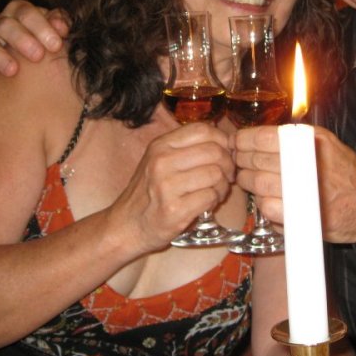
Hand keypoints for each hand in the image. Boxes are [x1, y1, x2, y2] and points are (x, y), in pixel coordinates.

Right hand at [0, 0, 69, 95]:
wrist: (42, 67)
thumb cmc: (51, 43)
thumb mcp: (57, 31)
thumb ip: (60, 24)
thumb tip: (61, 26)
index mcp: (20, 13)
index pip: (24, 12)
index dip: (40, 26)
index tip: (56, 44)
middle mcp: (1, 26)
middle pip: (4, 25)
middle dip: (21, 39)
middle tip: (38, 56)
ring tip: (13, 71)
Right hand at [112, 122, 234, 249]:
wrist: (126, 226)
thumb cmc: (148, 192)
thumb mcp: (158, 160)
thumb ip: (186, 148)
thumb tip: (226, 140)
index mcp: (160, 145)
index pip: (202, 130)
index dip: (222, 140)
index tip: (226, 153)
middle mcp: (161, 162)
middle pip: (214, 152)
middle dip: (228, 164)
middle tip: (226, 176)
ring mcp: (166, 186)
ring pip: (216, 175)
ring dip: (222, 185)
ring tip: (215, 191)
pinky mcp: (174, 210)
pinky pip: (210, 197)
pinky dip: (215, 201)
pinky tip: (207, 204)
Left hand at [232, 125, 355, 245]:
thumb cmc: (348, 175)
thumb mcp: (326, 144)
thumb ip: (295, 140)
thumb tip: (254, 139)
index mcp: (311, 142)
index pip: (263, 137)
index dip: (242, 141)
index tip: (234, 144)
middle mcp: (308, 163)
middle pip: (256, 161)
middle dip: (240, 163)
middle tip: (236, 165)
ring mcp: (306, 190)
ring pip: (259, 184)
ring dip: (248, 184)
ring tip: (247, 182)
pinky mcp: (305, 216)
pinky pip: (269, 208)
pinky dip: (263, 205)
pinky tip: (266, 201)